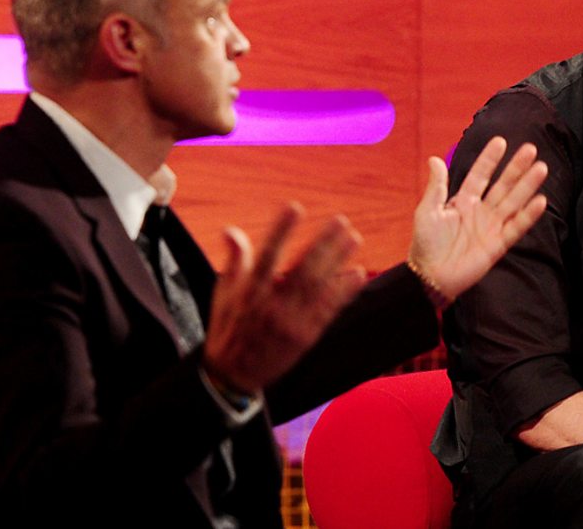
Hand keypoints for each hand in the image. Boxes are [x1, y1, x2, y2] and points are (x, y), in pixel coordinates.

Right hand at [203, 203, 366, 392]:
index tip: (295, 207)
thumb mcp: (223, 293)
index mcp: (249, 291)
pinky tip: (358, 274)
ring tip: (354, 239)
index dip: (282, 231)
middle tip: (341, 221)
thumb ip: (234, 261)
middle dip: (322, 243)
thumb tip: (230, 229)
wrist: (233, 375)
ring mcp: (291, 322)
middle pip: (302, 269)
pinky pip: (328, 311)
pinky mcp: (306, 336)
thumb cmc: (228, 328)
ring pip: (320, 287)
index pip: (267, 255)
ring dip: (339, 261)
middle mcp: (272, 305)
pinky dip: (344, 292)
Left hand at [408, 136, 547, 300]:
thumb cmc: (426, 244)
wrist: (430, 276)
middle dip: (516, 168)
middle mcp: (481, 211)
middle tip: (530, 149)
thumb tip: (435, 159)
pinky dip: (528, 216)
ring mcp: (492, 227)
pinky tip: (540, 201)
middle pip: (503, 185)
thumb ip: (436, 186)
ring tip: (541, 168)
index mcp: (463, 201)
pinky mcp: (498, 245)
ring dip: (527, 186)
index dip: (489, 159)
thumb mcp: (428, 211)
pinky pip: (516, 228)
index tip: (500, 141)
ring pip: (513, 202)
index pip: (480, 175)